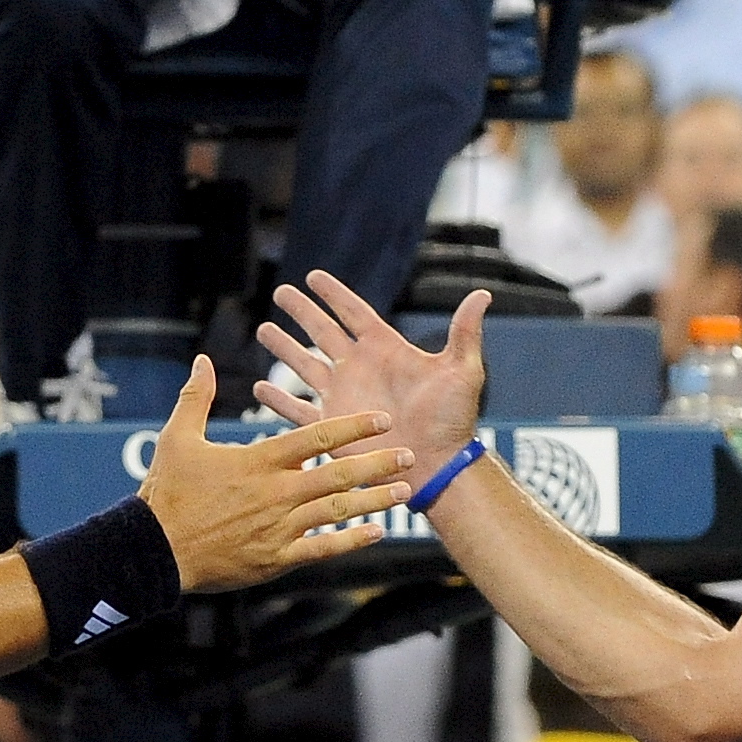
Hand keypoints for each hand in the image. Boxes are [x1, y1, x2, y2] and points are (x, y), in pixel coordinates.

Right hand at [136, 357, 408, 591]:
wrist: (155, 550)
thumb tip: (203, 361)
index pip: (315, 437)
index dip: (352, 425)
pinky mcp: (276, 558)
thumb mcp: (177, 439)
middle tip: (408, 455)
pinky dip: (351, 540)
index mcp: (258, 461)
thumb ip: (197, 398)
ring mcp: (279, 528)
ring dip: (373, 500)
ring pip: (337, 510)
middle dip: (377, 463)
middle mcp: (276, 492)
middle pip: (337, 473)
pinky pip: (321, 549)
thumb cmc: (167, 493)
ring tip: (403, 491)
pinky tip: (376, 532)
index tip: (381, 419)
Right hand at [252, 273, 489, 487]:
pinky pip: (298, 410)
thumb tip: (483, 294)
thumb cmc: (453, 421)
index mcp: (386, 350)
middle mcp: (360, 370)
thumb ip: (464, 333)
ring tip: (264, 329)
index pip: (353, 313)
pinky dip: (277, 400)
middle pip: (322, 332)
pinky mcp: (332, 426)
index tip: (314, 276)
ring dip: (283, 347)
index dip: (334, 294)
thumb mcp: (462, 372)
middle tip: (281, 292)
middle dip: (301, 312)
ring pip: (304, 364)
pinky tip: (259, 388)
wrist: (437, 465)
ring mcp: (343, 398)